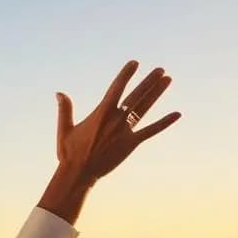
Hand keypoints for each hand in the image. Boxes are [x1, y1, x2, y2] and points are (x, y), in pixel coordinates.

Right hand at [55, 60, 179, 181]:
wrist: (78, 174)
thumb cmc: (69, 153)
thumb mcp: (65, 129)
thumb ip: (65, 110)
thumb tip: (60, 93)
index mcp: (101, 113)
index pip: (117, 88)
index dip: (126, 74)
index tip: (134, 63)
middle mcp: (116, 119)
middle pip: (136, 95)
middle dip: (149, 81)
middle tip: (161, 69)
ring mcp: (125, 131)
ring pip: (145, 108)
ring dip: (157, 93)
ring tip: (167, 80)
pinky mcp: (131, 144)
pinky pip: (151, 131)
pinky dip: (164, 123)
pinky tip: (177, 114)